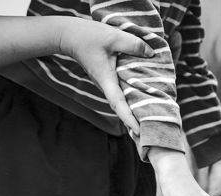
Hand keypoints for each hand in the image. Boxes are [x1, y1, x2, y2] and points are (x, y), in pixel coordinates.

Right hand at [59, 20, 153, 134]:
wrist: (68, 36)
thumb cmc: (88, 36)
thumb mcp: (113, 36)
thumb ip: (133, 45)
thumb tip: (151, 54)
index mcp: (107, 80)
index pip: (119, 104)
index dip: (129, 119)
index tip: (139, 131)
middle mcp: (106, 86)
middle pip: (121, 109)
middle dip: (133, 123)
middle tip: (148, 135)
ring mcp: (106, 84)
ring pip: (121, 102)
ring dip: (133, 113)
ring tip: (149, 123)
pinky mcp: (107, 79)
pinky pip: (121, 93)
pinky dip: (130, 100)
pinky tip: (142, 102)